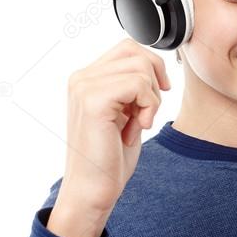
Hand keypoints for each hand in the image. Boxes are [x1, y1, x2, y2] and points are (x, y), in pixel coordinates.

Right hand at [57, 38, 170, 223]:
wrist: (93, 189)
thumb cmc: (110, 157)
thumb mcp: (124, 113)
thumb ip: (131, 86)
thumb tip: (156, 65)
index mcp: (86, 78)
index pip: (128, 48)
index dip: (151, 69)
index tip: (154, 98)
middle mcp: (81, 78)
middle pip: (136, 52)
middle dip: (153, 83)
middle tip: (145, 114)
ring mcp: (84, 87)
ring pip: (141, 68)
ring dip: (150, 100)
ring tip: (138, 124)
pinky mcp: (93, 100)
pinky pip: (139, 85)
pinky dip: (148, 108)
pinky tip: (135, 129)